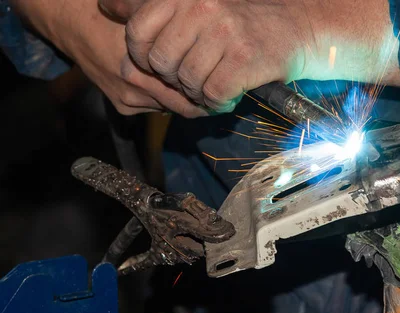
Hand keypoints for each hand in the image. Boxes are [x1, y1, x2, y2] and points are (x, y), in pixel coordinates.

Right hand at [12, 0, 204, 116]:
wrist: (76, 24)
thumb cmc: (118, 17)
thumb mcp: (151, 20)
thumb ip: (179, 39)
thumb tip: (211, 54)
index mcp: (142, 66)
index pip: (188, 95)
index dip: (208, 94)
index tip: (223, 91)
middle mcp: (135, 86)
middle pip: (182, 107)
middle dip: (200, 102)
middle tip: (216, 95)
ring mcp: (128, 99)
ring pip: (170, 107)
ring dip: (182, 99)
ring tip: (195, 87)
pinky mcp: (122, 106)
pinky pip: (155, 107)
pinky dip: (165, 98)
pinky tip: (168, 85)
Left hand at [124, 0, 399, 113]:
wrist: (298, 31)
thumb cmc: (243, 21)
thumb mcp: (196, 5)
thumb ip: (148, 6)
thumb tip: (105, 7)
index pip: (137, 34)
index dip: (146, 57)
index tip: (168, 61)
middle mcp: (203, 7)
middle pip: (160, 63)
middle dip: (175, 76)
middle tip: (197, 72)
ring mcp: (225, 33)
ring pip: (185, 82)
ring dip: (199, 89)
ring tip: (216, 78)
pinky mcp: (243, 60)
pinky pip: (211, 94)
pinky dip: (218, 100)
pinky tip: (230, 89)